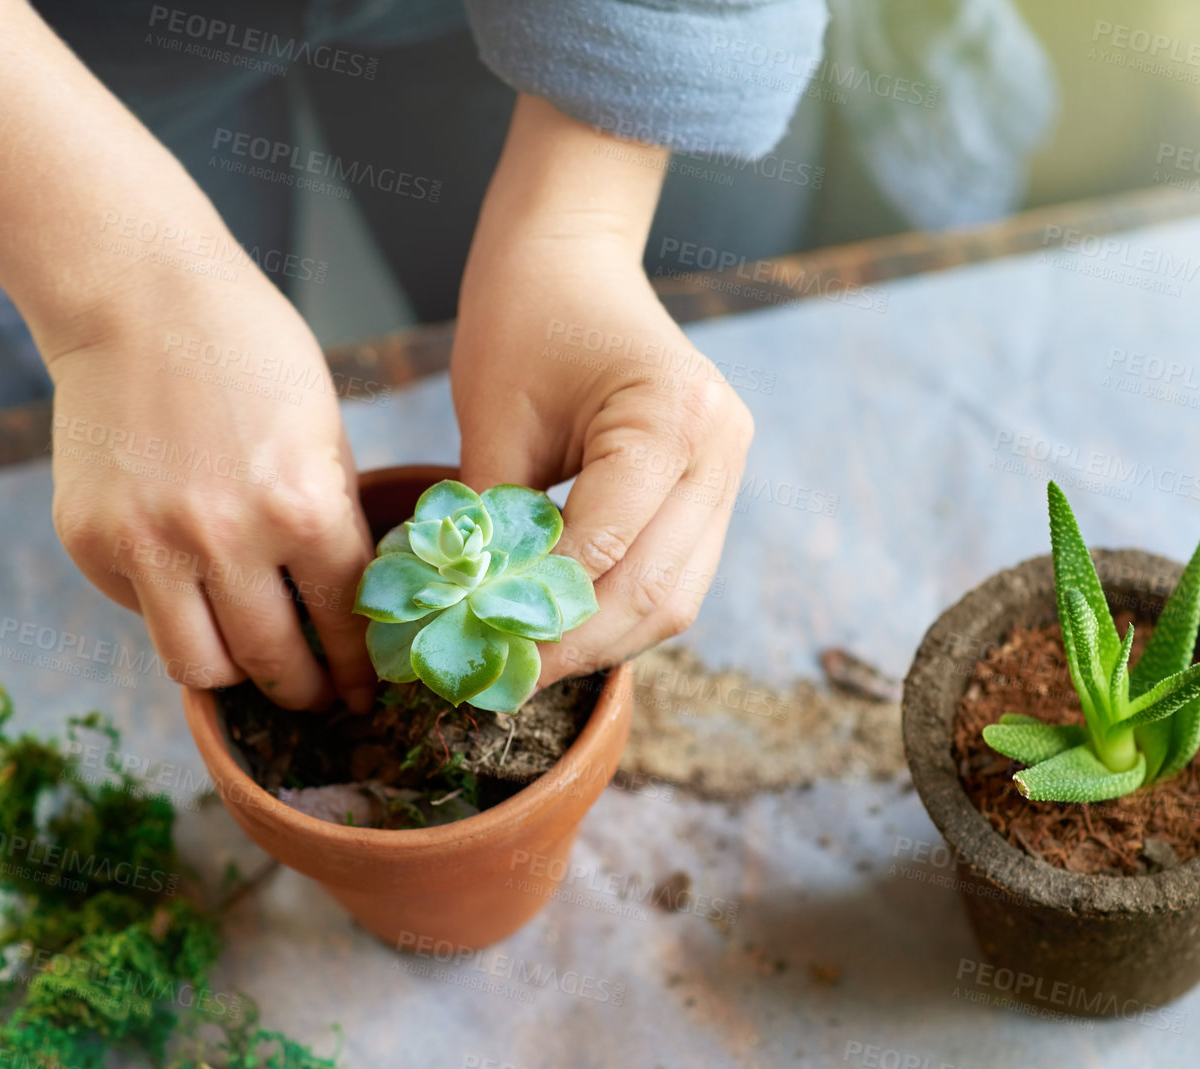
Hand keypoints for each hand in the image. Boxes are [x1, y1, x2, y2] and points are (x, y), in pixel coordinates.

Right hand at [47, 268, 377, 711]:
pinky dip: (170, 610)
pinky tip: (187, 576)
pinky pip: (142, 614)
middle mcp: (223, 537)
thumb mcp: (324, 431)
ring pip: (199, 667)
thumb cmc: (246, 352)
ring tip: (252, 662)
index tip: (364, 691)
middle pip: (274, 664)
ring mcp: (147, 545)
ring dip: (233, 676)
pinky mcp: (89, 542)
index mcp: (301, 506)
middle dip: (305, 692)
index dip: (360, 668)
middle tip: (316, 696)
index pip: (345, 622)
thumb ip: (332, 522)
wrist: (135, 295)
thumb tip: (346, 607)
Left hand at [452, 97, 753, 686]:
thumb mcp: (493, 420)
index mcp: (672, 417)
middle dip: (576, 646)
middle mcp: (721, 448)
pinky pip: (675, 574)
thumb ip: (493, 524)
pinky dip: (621, 610)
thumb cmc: (522, 317)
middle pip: (656, 591)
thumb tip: (471, 622)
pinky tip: (564, 626)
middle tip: (504, 679)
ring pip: (676, 598)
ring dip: (604, 641)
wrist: (571, 257)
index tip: (484, 652)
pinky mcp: (714, 487)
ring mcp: (729, 470)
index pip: (607, 548)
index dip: (544, 614)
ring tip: (531, 664)